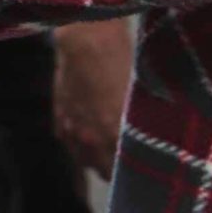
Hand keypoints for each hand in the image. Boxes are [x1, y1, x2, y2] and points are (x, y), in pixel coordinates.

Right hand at [51, 18, 135, 173]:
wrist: (86, 42)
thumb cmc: (123, 61)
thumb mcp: (140, 93)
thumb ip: (141, 120)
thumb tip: (153, 133)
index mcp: (115, 133)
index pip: (123, 168)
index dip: (132, 170)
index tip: (142, 169)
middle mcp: (91, 139)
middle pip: (103, 170)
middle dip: (115, 170)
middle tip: (127, 164)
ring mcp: (71, 130)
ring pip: (84, 160)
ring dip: (96, 159)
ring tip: (108, 153)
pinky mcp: (58, 119)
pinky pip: (69, 144)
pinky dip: (79, 145)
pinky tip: (88, 138)